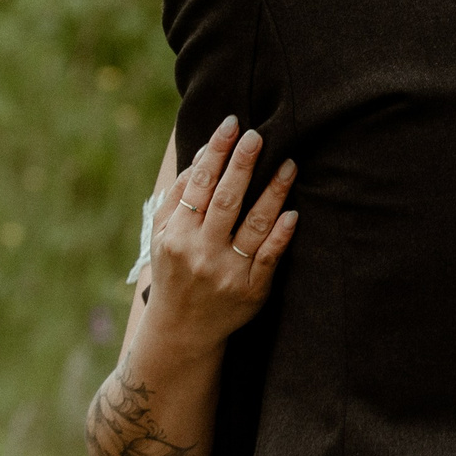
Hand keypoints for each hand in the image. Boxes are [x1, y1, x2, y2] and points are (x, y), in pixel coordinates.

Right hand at [144, 116, 296, 353]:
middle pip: (226, 200)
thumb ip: (177, 196)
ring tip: (289, 164)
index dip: (215, 152)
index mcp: (176, 234)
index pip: (198, 185)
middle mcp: (200, 252)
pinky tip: (293, 213)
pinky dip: (280, 234)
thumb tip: (203, 155)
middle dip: (243, 164)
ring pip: (254, 225)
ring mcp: (227, 272)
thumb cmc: (174, 270)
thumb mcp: (162, 235)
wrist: (182, 329)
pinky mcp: (251, 289)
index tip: (232, 125)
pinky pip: (269, 258)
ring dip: (273, 192)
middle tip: (260, 135)